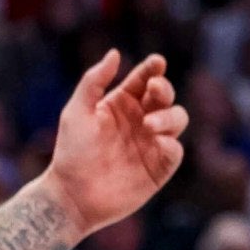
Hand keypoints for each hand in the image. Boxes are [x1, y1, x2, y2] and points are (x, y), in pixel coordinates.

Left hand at [39, 50, 188, 234]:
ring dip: (169, 117)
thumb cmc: (71, 152)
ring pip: (177, 120)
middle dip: (164, 89)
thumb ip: (94, 81)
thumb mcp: (76, 111)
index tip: (156, 62)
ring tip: (149, 124)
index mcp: (121, 104)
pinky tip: (157, 141)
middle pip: (165, 96)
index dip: (153, 68)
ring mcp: (151, 144)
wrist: (73, 196)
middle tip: (154, 90)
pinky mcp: (159, 168)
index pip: (144, 79)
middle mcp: (140, 120)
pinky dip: (171, 143)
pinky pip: (175, 150)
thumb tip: (115, 53)